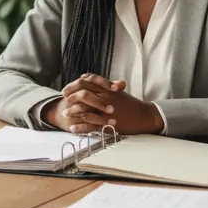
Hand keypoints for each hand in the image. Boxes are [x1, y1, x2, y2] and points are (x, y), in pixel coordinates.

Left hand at [42, 74, 162, 135]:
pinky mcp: (107, 123)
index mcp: (107, 88)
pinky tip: (72, 129)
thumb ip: (102, 85)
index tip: (66, 90)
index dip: (74, 85)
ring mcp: (105, 111)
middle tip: (63, 101)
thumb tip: (87, 78)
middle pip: (82, 94)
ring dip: (73, 112)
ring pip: (84, 110)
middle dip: (70, 97)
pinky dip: (80, 127)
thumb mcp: (117, 91)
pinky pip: (90, 126)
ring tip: (65, 115)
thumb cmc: (130, 104)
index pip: (86, 82)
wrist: (143, 116)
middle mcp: (105, 97)